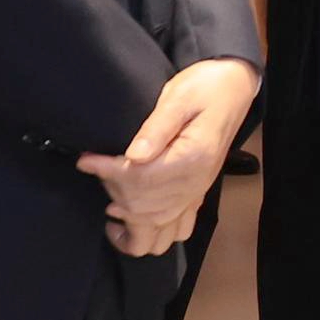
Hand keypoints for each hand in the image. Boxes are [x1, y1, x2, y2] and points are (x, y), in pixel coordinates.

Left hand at [80, 58, 259, 256]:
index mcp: (191, 158)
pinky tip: (133, 217)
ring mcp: (196, 193)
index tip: (86, 160)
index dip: (106, 172)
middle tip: (98, 168)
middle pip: (143, 209)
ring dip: (129, 224)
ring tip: (109, 204)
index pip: (140, 179)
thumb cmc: (205, 87)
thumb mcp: (178, 96)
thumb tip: (132, 156)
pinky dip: (152, 232)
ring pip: (157, 231)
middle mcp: (195, 183)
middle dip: (114, 191)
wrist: (234, 88)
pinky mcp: (195, 195)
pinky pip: (178, 231)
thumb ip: (156, 127)